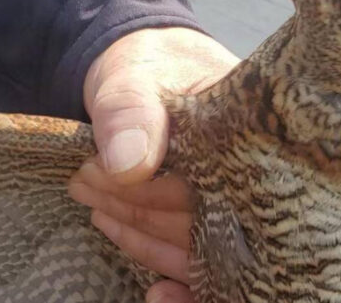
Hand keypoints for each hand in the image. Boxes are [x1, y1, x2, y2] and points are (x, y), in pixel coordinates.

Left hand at [69, 27, 238, 301]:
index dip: (149, 191)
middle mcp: (255, 170)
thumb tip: (129, 168)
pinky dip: (181, 274)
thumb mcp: (137, 74)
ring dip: (145, 239)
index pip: (209, 182)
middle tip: (85, 186)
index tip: (97, 173)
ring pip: (202, 244)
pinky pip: (209, 256)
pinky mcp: (219, 211)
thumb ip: (132, 112)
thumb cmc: (152, 63)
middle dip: (137, 211)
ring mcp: (240, 194)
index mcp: (249, 133)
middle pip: (206, 220)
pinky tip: (156, 291)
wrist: (154, 61)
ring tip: (98, 214)